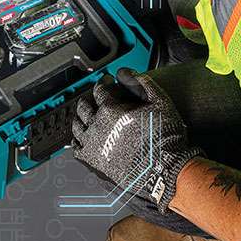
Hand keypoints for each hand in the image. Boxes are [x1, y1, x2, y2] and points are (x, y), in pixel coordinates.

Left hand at [71, 68, 203, 211]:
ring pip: (76, 126)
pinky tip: (82, 138)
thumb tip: (126, 72)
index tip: (106, 82)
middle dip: (88, 99)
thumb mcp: (160, 102)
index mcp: (111, 109)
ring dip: (80, 118)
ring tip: (85, 116)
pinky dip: (76, 140)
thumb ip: (142, 83)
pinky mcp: (92, 161)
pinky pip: (76, 147)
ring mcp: (93, 143)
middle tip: (93, 98)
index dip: (103, 83)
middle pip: (84, 106)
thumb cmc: (164, 138)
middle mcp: (97, 125)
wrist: (164, 169)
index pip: (99, 90)